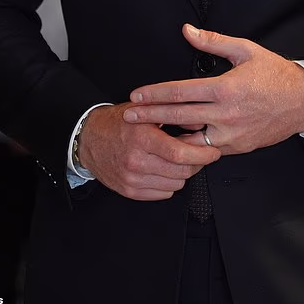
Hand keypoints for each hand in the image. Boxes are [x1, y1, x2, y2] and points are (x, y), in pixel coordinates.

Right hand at [78, 103, 219, 200]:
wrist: (90, 139)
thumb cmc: (119, 122)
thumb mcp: (146, 109)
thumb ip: (174, 113)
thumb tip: (200, 122)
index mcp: (143, 138)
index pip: (181, 154)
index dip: (202, 154)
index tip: (213, 151)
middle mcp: (136, 161)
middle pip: (181, 171)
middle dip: (196, 163)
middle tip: (197, 153)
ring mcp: (132, 179)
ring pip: (175, 184)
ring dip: (182, 173)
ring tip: (176, 159)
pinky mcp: (130, 191)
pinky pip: (162, 194)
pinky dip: (169, 183)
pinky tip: (163, 168)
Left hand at [122, 24, 303, 154]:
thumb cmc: (274, 73)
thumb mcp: (245, 50)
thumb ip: (212, 42)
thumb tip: (187, 31)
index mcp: (224, 88)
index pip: (180, 92)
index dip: (154, 94)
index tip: (137, 95)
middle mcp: (225, 114)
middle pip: (178, 117)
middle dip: (149, 116)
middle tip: (128, 115)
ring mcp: (231, 134)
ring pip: (190, 141)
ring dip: (167, 137)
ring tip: (146, 132)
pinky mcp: (237, 147)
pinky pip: (207, 150)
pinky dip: (190, 146)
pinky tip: (176, 141)